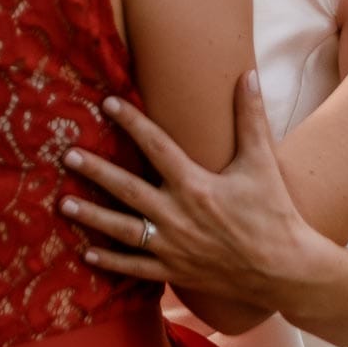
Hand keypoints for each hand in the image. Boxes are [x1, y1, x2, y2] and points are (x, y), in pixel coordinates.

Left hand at [59, 71, 308, 307]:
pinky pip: (135, 268)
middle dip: (95, 170)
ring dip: (91, 215)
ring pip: (122, 229)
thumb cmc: (273, 214)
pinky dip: (110, 261)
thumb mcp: (262, 163)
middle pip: (127, 188)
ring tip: (63, 203)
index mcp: (196, 186)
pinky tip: (87, 252)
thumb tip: (248, 74)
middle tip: (68, 155)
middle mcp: (177, 215)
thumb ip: (250, 118)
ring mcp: (172, 247)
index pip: (156, 146)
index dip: (131, 122)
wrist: (284, 271)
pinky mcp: (174, 271)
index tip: (107, 103)